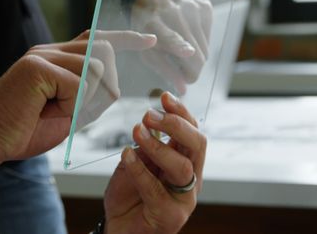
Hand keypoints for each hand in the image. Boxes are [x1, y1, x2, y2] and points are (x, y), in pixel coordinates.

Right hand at [0, 30, 154, 188]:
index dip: (126, 38)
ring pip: (94, 68)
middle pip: (104, 51)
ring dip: (83, 100)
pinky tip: (46, 110)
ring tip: (53, 111)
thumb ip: (88, 95)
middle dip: (104, 85)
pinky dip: (70, 105)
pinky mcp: (36, 66)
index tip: (151, 40)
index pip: (98, 38)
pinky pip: (78, 84)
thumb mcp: (67, 112)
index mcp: (57, 57)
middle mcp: (50, 50)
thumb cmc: (24, 130)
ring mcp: (42, 55)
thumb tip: (113, 86)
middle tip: (76, 110)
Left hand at [103, 92, 206, 233]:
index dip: (182, 113)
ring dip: (157, 145)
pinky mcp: (170, 217)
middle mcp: (191, 180)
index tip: (164, 97)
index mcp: (187, 163)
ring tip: (136, 131)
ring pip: (181, 167)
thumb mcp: (137, 164)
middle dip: (176, 124)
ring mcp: (184, 200)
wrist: (119, 231)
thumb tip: (150, 122)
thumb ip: (146, 147)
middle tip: (150, 114)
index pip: (193, 133)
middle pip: (197, 145)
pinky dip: (139, 169)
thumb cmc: (130, 198)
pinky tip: (126, 155)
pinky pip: (155, 189)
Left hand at [132, 0, 212, 93]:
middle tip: (185, 74)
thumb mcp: (147, 50)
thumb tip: (184, 90)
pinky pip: (209, 38)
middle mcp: (174, 12)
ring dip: (195, 58)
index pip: (169, 36)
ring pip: (205, 50)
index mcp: (154, 23)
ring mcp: (192, 8)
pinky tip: (189, 36)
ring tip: (182, 51)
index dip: (179, 46)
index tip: (188, 52)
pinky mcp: (205, 7)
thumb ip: (165, 70)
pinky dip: (200, 44)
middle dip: (192, 70)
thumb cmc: (148, 30)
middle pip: (194, 52)